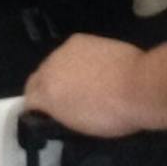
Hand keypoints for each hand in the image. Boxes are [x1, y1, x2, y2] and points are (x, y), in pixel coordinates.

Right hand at [24, 34, 152, 139]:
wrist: (138, 86)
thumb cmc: (112, 115)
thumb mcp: (80, 126)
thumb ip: (61, 115)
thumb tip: (57, 111)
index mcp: (46, 94)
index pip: (28, 100)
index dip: (37, 109)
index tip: (48, 116)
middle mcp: (49, 68)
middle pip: (37, 78)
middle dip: (46, 89)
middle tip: (65, 100)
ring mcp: (64, 51)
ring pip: (54, 63)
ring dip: (61, 73)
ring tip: (83, 82)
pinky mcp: (79, 40)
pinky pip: (70, 53)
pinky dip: (76, 60)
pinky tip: (93, 67)